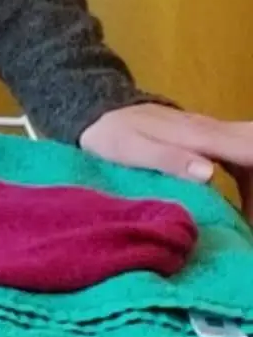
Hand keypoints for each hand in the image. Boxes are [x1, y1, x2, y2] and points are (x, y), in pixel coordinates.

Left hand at [79, 103, 252, 219]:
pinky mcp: (207, 143)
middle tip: (251, 218)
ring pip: (249, 155)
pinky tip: (242, 209)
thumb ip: (167, 158)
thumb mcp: (130, 148)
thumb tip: (208, 172)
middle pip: (252, 147)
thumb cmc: (112, 135)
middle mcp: (212, 131)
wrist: (99, 116)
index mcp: (198, 134)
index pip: (247, 146)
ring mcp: (211, 135)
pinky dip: (247, 185)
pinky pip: (240, 162)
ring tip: (248, 220)